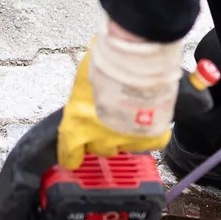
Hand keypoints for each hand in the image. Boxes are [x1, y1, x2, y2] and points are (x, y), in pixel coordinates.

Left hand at [55, 14, 183, 169]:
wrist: (136, 62)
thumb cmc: (106, 64)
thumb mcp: (83, 82)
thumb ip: (84, 99)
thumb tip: (90, 97)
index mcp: (76, 125)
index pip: (69, 153)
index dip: (72, 155)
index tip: (74, 157)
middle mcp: (99, 138)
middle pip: (101, 148)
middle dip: (104, 136)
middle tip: (111, 118)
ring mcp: (126, 140)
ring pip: (125, 146)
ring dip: (127, 134)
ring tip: (133, 113)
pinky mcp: (150, 137)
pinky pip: (149, 142)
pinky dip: (150, 133)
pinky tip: (150, 119)